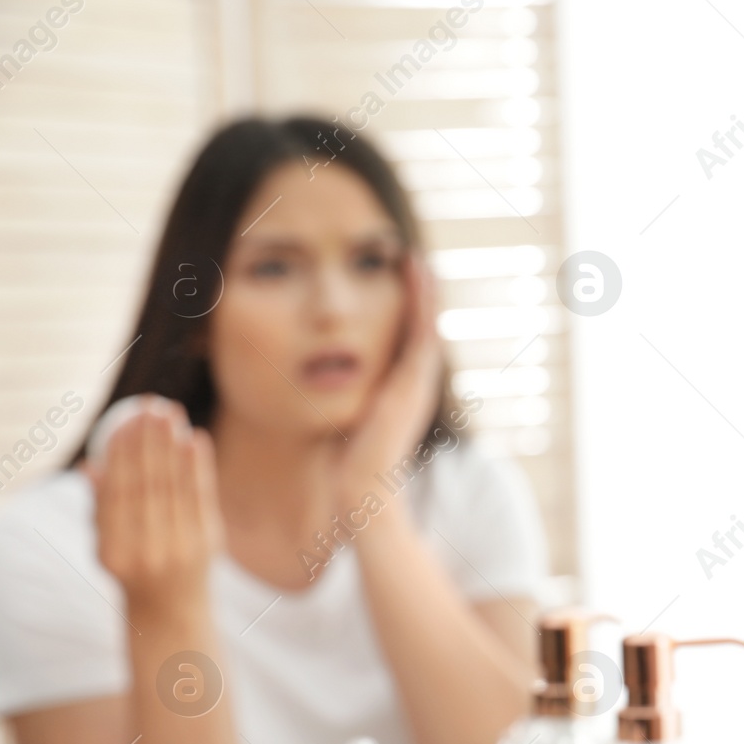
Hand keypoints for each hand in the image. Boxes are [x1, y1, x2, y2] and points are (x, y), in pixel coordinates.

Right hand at [89, 397, 223, 612]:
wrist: (171, 610)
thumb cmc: (132, 569)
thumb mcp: (105, 545)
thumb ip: (100, 508)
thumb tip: (89, 465)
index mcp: (114, 551)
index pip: (117, 494)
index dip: (120, 456)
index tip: (122, 424)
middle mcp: (148, 550)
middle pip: (148, 484)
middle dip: (148, 441)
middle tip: (149, 406)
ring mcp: (181, 547)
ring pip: (175, 486)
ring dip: (172, 444)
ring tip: (170, 412)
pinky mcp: (208, 542)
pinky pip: (202, 496)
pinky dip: (198, 466)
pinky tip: (195, 438)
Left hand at [332, 252, 443, 513]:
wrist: (360, 484)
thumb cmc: (346, 462)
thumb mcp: (345, 420)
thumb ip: (343, 401)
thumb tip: (317, 388)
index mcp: (401, 392)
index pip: (405, 342)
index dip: (404, 313)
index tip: (394, 284)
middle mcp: (415, 383)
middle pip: (421, 328)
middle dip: (419, 296)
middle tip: (410, 261)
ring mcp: (418, 380)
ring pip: (427, 323)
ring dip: (423, 289)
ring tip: (414, 259)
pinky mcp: (415, 378)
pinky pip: (423, 327)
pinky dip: (422, 298)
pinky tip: (414, 269)